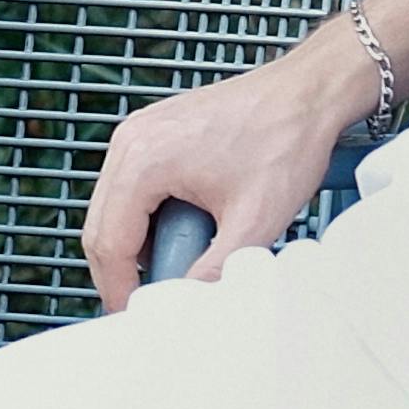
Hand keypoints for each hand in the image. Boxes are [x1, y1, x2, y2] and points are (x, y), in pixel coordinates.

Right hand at [84, 23, 382, 307]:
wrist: (308, 93)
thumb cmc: (285, 139)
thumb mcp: (255, 220)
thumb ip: (215, 269)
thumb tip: (186, 303)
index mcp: (143, 161)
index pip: (108, 243)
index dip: (118, 288)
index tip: (134, 315)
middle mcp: (131, 141)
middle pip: (101, 226)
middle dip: (123, 269)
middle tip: (155, 297)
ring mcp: (140, 133)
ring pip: (115, 207)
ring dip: (139, 242)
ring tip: (184, 257)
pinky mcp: (155, 132)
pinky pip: (132, 186)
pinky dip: (150, 215)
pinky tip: (188, 226)